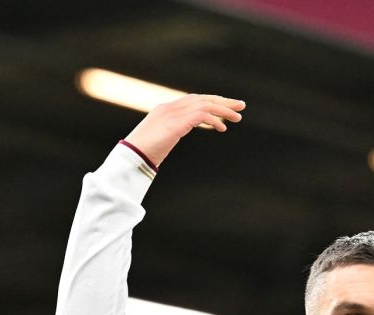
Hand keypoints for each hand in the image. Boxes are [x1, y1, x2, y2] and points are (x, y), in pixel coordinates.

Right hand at [123, 94, 245, 167]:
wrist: (131, 156)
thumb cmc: (143, 152)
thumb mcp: (161, 138)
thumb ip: (172, 131)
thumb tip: (178, 131)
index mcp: (166, 109)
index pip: (194, 100)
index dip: (212, 102)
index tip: (228, 107)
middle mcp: (169, 107)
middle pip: (201, 99)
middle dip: (223, 101)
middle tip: (241, 105)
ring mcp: (171, 114)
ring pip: (203, 105)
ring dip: (223, 110)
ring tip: (238, 118)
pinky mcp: (175, 123)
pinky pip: (200, 116)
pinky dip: (214, 120)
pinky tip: (223, 128)